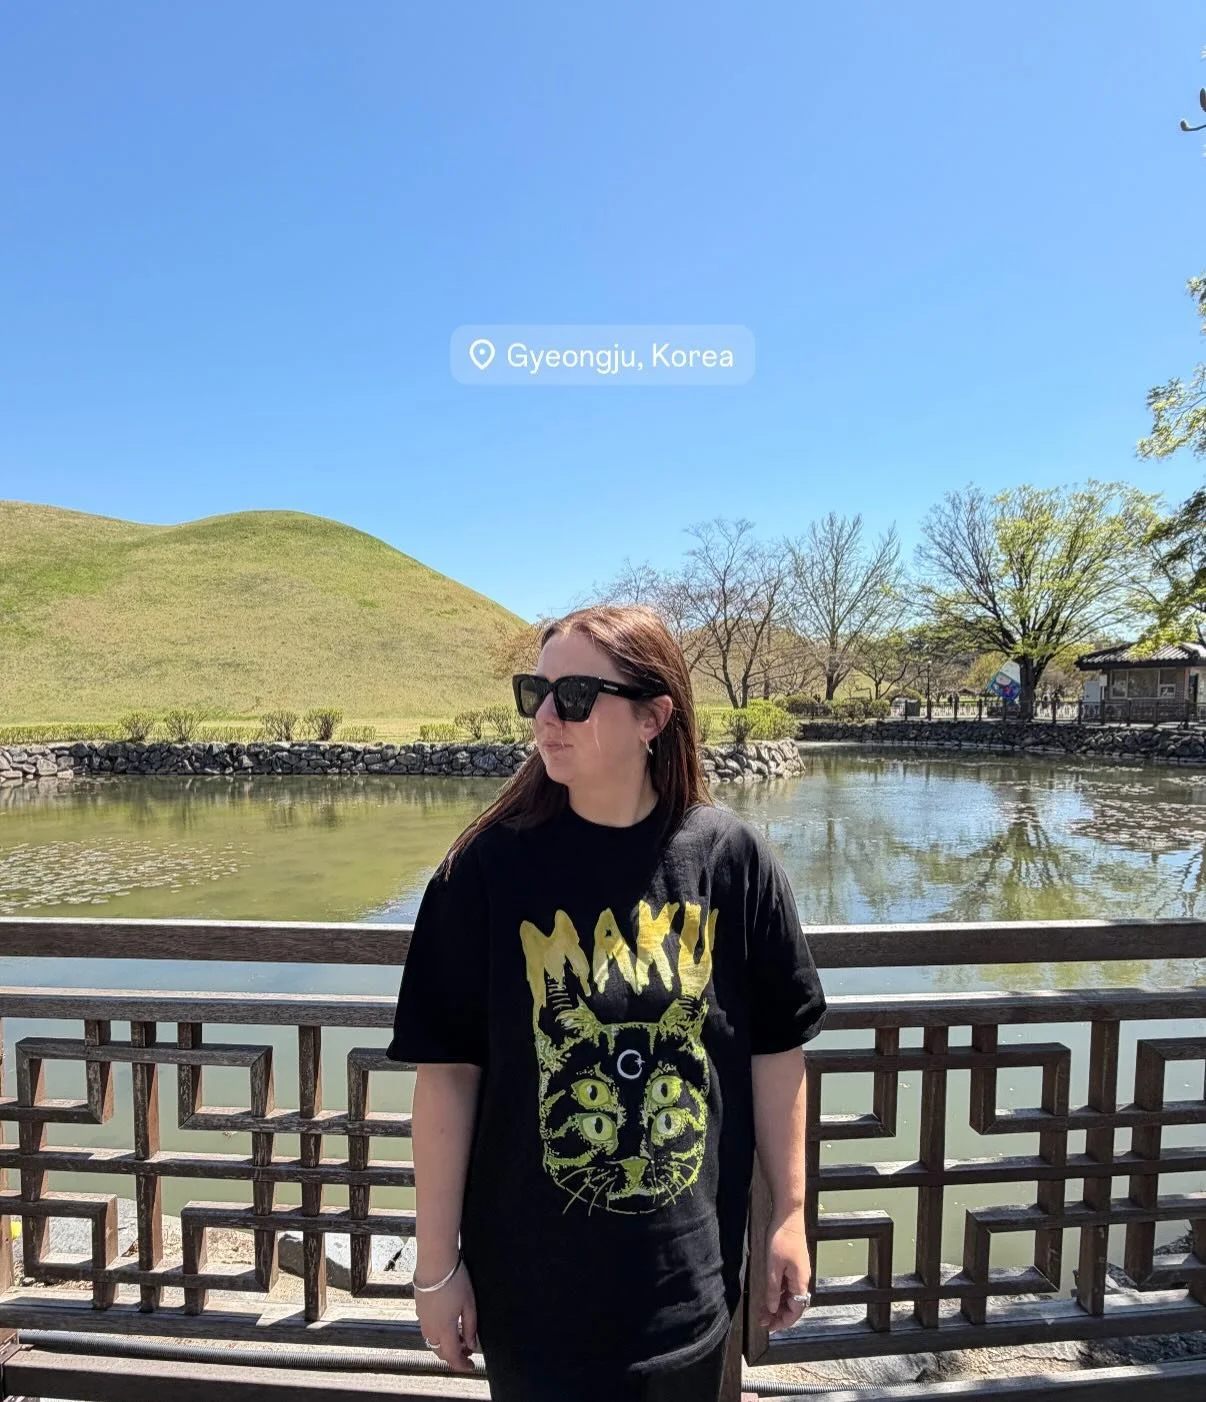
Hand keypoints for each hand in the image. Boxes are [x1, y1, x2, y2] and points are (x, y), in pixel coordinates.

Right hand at [415, 1259, 477, 1372]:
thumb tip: (471, 1344)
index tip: (471, 1366)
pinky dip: (439, 1332)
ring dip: (446, 1343)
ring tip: (460, 1335)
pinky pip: (428, 1328)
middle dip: (454, 1355)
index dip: (462, 1365)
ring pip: (433, 1341)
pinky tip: (448, 1321)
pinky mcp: (419, 1308)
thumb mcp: (469, 1304)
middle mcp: (430, 1328)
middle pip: (441, 1352)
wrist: (435, 1261)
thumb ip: (470, 1327)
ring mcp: (422, 1319)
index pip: (452, 1357)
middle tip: (467, 1350)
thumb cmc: (455, 1280)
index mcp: (444, 1330)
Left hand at [760, 1211, 811, 1333]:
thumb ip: (772, 1289)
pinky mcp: (793, 1265)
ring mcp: (798, 1272)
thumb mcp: (773, 1266)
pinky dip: (778, 1294)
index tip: (770, 1328)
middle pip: (793, 1305)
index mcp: (800, 1282)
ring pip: (789, 1296)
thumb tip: (772, 1309)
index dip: (784, 1322)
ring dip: (777, 1305)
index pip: (796, 1311)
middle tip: (763, 1322)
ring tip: (762, 1312)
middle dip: (779, 1316)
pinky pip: (787, 1286)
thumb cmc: (782, 1240)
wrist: (788, 1217)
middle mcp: (802, 1280)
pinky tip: (768, 1295)